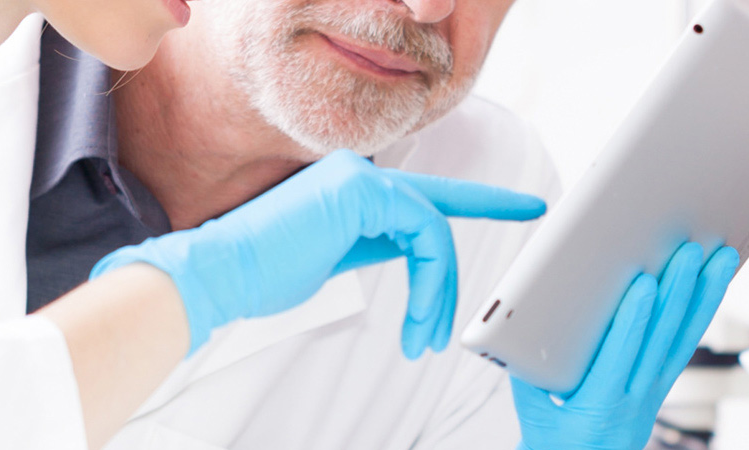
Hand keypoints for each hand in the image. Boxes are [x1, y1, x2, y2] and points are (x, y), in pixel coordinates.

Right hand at [90, 150, 545, 357]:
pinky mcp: (363, 191)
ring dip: (438, 293)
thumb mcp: (333, 258)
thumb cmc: (264, 272)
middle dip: (453, 274)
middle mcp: (362, 174)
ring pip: (434, 231)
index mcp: (354, 189)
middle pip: (436, 217)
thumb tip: (412, 253)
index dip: (482, 202)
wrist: (222, 274)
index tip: (526, 206)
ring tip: (423, 338)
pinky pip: (426, 234)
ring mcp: (363, 177)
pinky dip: (432, 281)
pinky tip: (418, 318)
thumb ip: (374, 245)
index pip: (426, 196)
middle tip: (448, 329)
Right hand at [512, 241, 739, 449]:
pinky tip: (711, 286)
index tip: (646, 281)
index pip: (622, 354)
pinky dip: (699, 313)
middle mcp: (635, 400)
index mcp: (600, 406)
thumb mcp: (532, 415)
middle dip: (679, 292)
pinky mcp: (659, 388)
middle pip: (663, 339)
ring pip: (683, 340)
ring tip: (722, 259)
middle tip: (693, 252)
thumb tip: (519, 326)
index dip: (635, 317)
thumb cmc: (552, 446)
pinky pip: (684, 347)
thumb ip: (528, 373)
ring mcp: (653, 394)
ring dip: (704, 296)